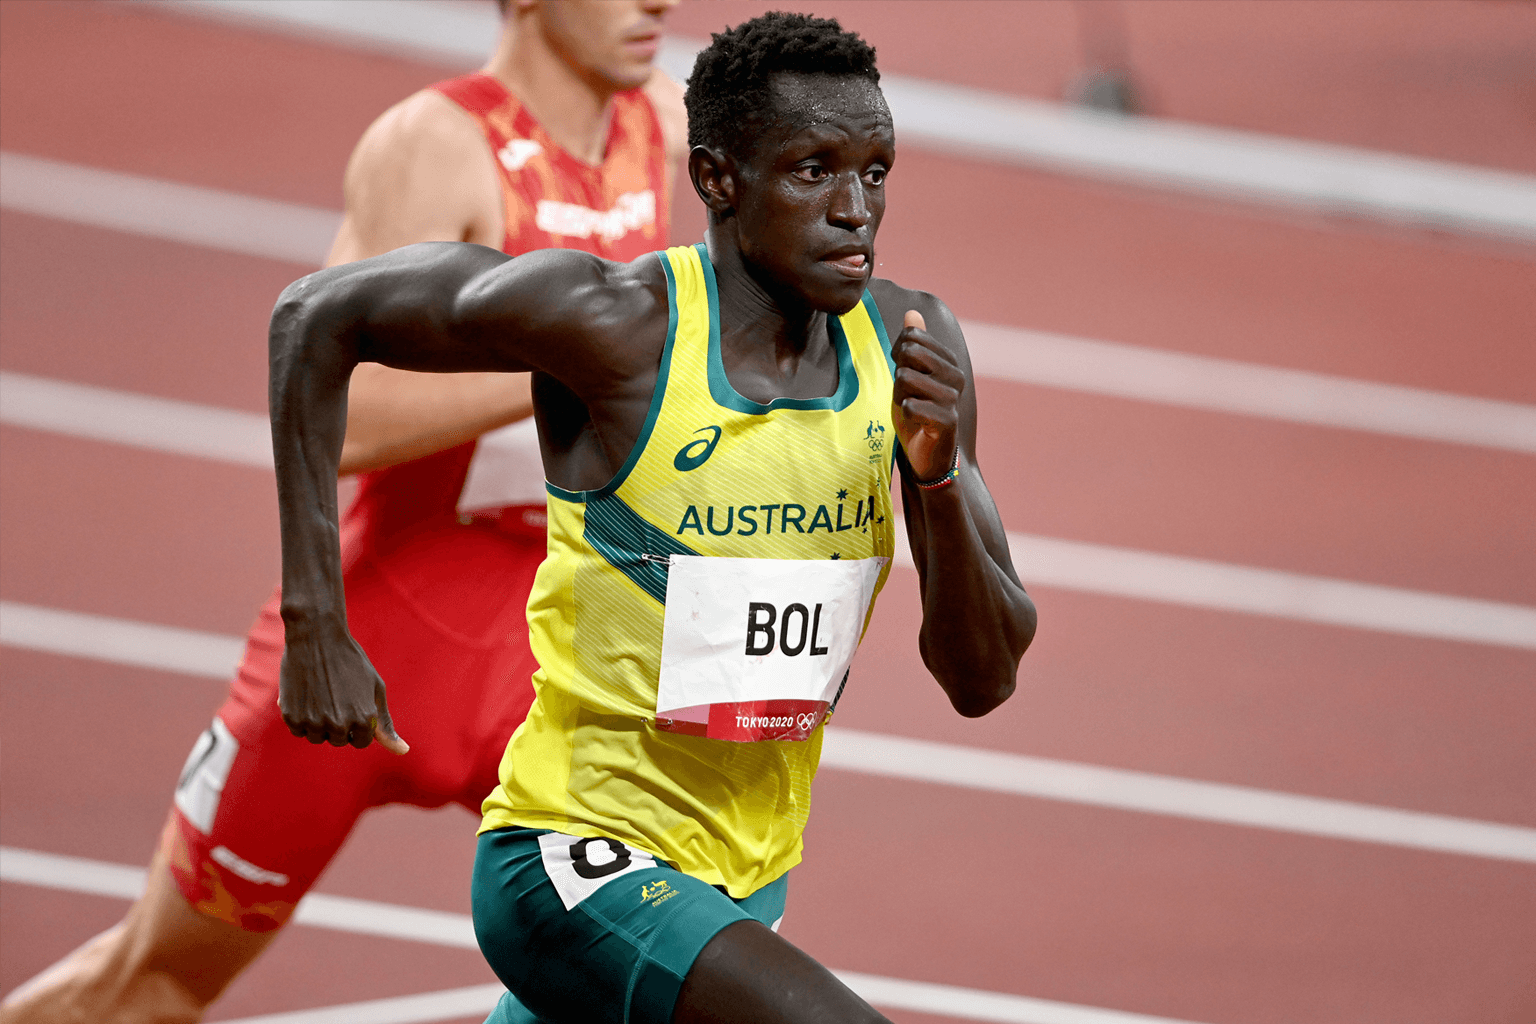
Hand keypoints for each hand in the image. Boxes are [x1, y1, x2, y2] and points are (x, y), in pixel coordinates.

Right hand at [277, 616, 407, 753]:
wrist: (317, 637)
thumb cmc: (350, 661)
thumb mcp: (375, 688)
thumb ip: (385, 723)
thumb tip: (403, 752)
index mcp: (364, 719)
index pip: (361, 741)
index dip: (358, 724)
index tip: (353, 705)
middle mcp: (339, 724)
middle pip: (339, 740)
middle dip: (339, 724)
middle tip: (336, 696)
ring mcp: (314, 722)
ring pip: (318, 737)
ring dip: (319, 723)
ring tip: (321, 695)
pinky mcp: (292, 716)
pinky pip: (298, 730)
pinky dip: (301, 718)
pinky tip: (306, 695)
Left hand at [891, 310, 963, 481]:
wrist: (926, 456)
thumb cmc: (916, 414)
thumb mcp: (909, 374)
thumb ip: (912, 344)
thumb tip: (913, 313)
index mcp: (949, 361)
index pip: (910, 338)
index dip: (898, 358)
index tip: (907, 377)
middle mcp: (956, 375)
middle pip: (908, 353)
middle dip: (897, 377)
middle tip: (908, 397)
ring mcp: (953, 397)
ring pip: (904, 379)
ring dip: (899, 398)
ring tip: (913, 411)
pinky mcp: (948, 420)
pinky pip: (910, 405)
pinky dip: (905, 415)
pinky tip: (917, 424)